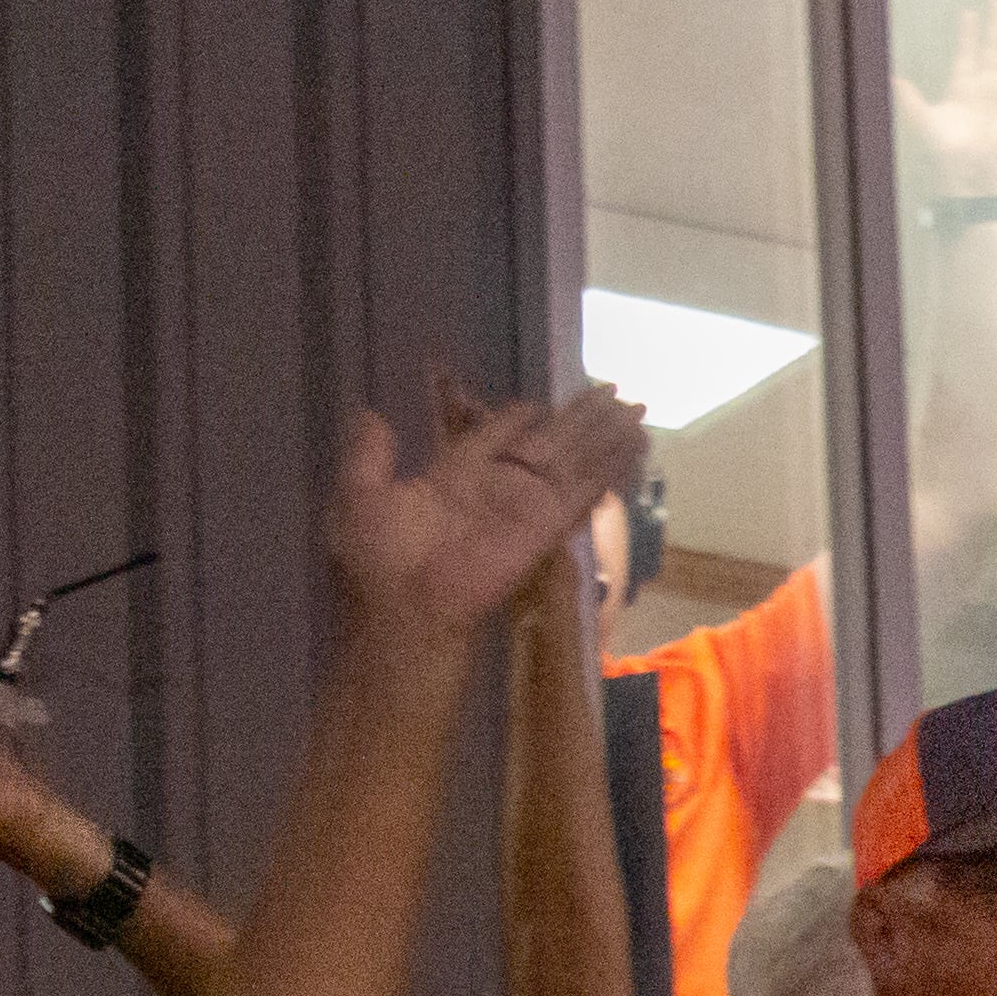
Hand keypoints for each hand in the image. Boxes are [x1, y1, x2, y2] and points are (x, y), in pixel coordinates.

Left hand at [326, 385, 647, 636]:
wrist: (406, 607)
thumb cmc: (378, 559)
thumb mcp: (358, 493)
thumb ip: (369, 454)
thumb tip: (369, 413)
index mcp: (456, 474)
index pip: (498, 436)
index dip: (520, 417)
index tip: (542, 401)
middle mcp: (499, 485)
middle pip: (549, 442)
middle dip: (580, 417)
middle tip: (611, 388)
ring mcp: (527, 504)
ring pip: (574, 459)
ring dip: (606, 433)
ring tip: (637, 405)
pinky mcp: (546, 524)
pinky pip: (583, 490)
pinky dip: (610, 466)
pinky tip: (635, 443)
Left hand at [894, 0, 996, 198]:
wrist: (973, 171)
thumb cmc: (948, 151)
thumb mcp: (923, 121)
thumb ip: (910, 99)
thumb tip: (892, 79)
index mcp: (963, 89)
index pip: (968, 55)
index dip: (968, 35)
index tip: (970, 14)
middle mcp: (987, 86)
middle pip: (995, 46)